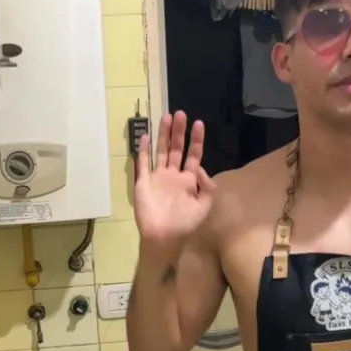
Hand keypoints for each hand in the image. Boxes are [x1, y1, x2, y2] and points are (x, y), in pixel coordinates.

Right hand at [135, 111, 215, 257]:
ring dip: (163, 135)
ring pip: (160, 151)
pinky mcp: (143, 181)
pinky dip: (143, 149)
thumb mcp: (205, 205)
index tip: (198, 124)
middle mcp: (173, 175)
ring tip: (165, 117)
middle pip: (176, 148)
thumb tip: (201, 168)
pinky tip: (145, 136)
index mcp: (188, 180)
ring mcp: (157, 177)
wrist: (164, 236)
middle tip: (180, 113)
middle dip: (178, 131)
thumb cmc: (185, 224)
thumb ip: (207, 186)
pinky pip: (143, 163)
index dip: (196, 140)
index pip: (193, 155)